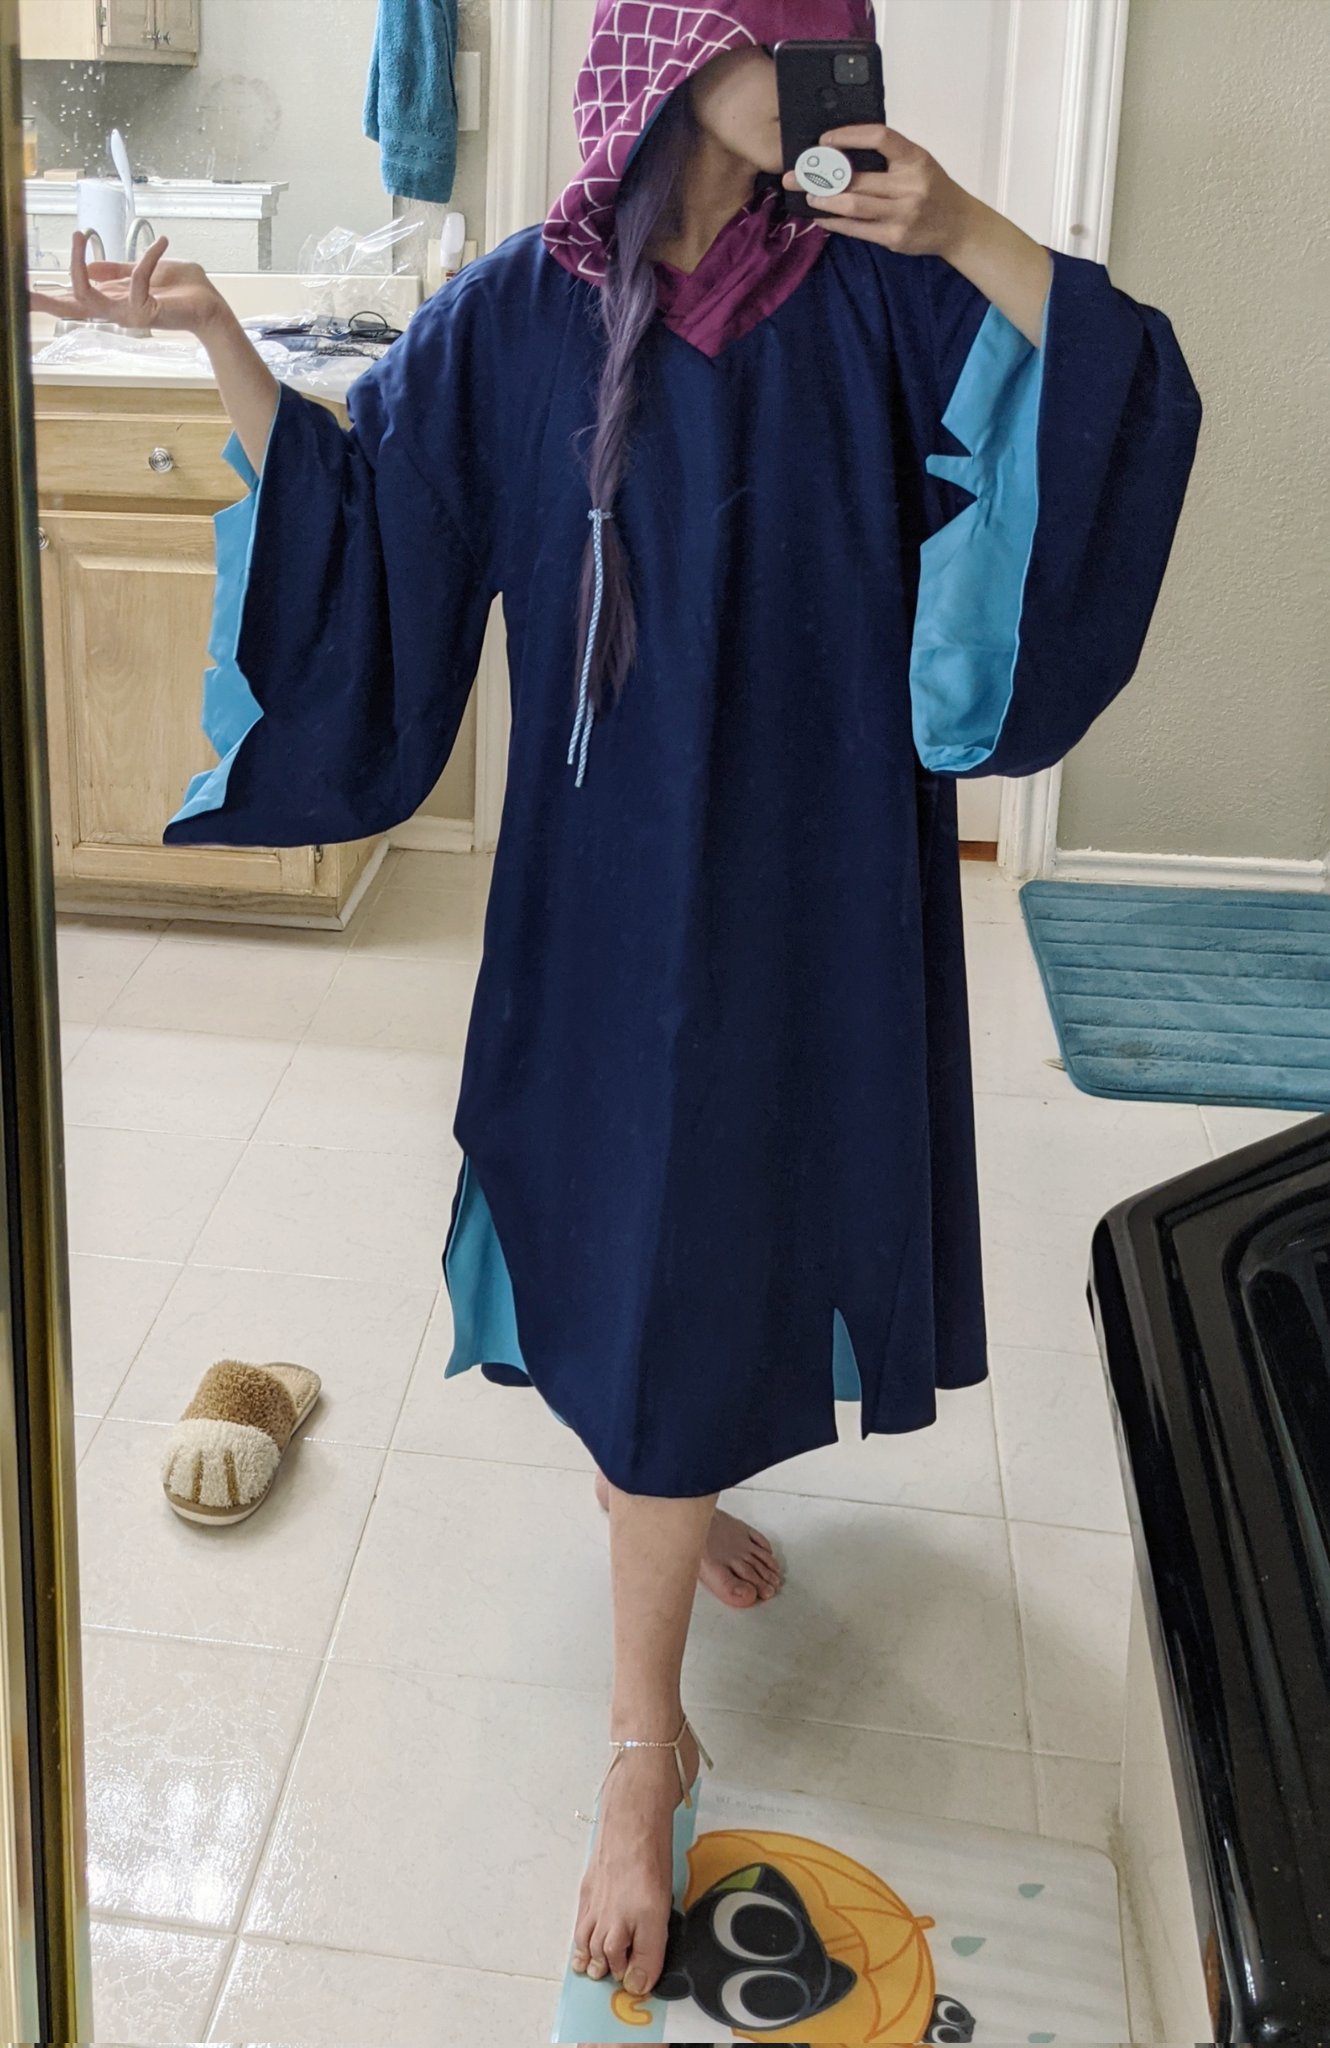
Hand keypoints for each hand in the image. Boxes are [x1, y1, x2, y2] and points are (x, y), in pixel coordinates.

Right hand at [28, 230, 228, 335]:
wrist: (212, 307)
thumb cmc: (184, 290)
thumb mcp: (144, 271)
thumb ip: (117, 270)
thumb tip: (89, 265)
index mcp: (114, 299)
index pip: (76, 298)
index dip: (51, 295)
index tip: (26, 290)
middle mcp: (117, 310)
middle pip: (72, 307)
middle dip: (46, 299)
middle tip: (23, 292)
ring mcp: (129, 314)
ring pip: (88, 296)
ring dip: (79, 264)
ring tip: (77, 235)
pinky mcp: (146, 312)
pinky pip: (135, 280)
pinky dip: (147, 258)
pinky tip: (161, 242)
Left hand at [782, 124, 976, 258]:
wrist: (958, 225)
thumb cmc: (932, 188)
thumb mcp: (918, 163)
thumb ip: (889, 157)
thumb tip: (842, 152)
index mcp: (916, 158)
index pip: (880, 137)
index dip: (849, 136)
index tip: (825, 140)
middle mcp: (911, 185)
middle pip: (859, 178)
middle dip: (823, 175)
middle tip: (797, 174)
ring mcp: (903, 213)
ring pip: (854, 205)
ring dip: (826, 200)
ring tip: (808, 195)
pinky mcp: (895, 237)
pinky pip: (858, 229)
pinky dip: (835, 223)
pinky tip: (821, 217)